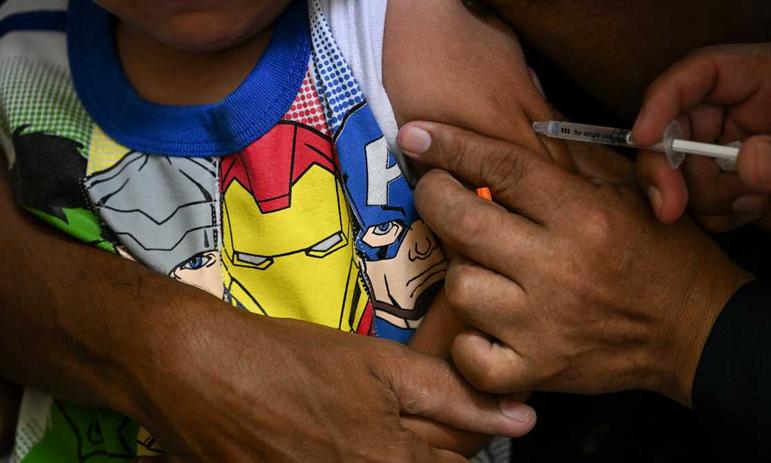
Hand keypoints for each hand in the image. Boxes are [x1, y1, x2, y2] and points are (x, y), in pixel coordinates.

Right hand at [124, 301, 534, 462]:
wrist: (202, 374)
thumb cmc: (293, 361)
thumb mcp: (379, 367)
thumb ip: (452, 396)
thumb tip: (524, 417)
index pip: (465, 458)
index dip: (467, 423)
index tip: (453, 402)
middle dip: (435, 439)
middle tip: (400, 404)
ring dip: (400, 445)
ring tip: (368, 418)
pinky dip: (361, 449)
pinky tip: (338, 430)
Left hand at [397, 121, 751, 405]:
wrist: (697, 330)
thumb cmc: (662, 251)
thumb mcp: (629, 189)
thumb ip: (571, 159)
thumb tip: (514, 125)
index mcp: (583, 215)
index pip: (502, 169)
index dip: (451, 146)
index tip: (415, 135)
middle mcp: (559, 268)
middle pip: (462, 222)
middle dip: (434, 197)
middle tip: (436, 190)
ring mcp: (544, 325)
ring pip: (460, 286)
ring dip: (461, 269)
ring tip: (479, 261)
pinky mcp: (541, 370)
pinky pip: (471, 357)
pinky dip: (468, 341)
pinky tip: (484, 323)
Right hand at [632, 41, 770, 247]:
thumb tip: (747, 162)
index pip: (701, 73)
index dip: (664, 100)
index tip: (643, 138)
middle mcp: (745, 106)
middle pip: (675, 123)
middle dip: (668, 165)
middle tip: (671, 206)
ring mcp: (736, 143)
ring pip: (679, 165)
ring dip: (700, 195)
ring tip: (752, 206)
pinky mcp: (733, 179)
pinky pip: (695, 195)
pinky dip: (712, 213)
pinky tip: (751, 214)